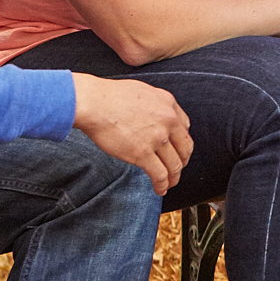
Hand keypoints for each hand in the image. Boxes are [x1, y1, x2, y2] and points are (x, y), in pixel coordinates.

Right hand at [72, 74, 192, 195]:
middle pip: (184, 148)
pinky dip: (162, 185)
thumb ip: (154, 105)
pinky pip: (159, 174)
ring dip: (174, 177)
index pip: (185, 128)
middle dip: (182, 161)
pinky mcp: (143, 154)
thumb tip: (154, 116)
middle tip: (177, 168)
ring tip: (170, 183)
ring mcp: (157, 138)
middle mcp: (168, 120)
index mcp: (168, 103)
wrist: (94, 102)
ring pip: (174, 164)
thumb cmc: (109, 96)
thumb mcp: (143, 91)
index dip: (181, 142)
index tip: (178, 149)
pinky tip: (160, 189)